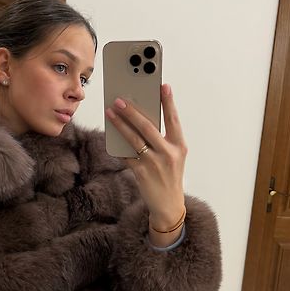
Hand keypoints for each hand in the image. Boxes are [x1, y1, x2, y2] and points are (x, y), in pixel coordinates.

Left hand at [105, 84, 187, 226]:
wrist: (169, 205)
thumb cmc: (169, 175)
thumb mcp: (172, 156)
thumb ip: (161, 139)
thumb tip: (140, 119)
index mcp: (179, 146)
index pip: (173, 120)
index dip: (168, 102)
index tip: (163, 86)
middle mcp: (168, 153)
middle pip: (148, 127)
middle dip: (132, 112)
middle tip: (120, 100)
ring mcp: (154, 164)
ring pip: (134, 139)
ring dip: (120, 124)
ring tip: (111, 112)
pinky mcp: (141, 173)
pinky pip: (126, 155)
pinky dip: (118, 144)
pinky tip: (110, 134)